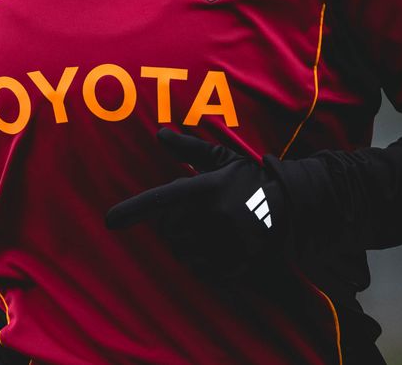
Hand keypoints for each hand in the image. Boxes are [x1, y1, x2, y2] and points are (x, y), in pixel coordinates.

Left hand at [105, 128, 288, 278]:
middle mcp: (215, 216)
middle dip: (170, 225)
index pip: (162, 200)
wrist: (292, 206)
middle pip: (168, 230)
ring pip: (181, 251)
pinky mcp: (237, 262)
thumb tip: (160, 134)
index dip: (134, 210)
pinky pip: (200, 268)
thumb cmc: (249, 180)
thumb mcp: (221, 159)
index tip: (109, 221)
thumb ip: (189, 148)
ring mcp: (227, 241)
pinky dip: (199, 261)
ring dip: (182, 244)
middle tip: (189, 217)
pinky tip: (213, 247)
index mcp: (207, 188)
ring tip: (201, 231)